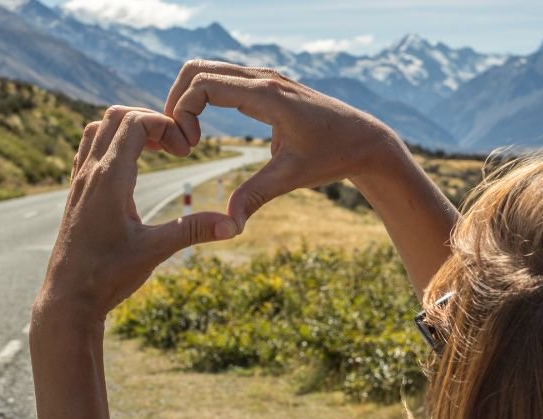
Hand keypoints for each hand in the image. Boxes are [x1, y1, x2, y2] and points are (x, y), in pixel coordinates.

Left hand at [37, 106, 237, 323]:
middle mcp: (90, 173)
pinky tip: (132, 169)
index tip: (185, 151)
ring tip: (155, 152)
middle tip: (174, 147)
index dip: (165, 125)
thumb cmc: (107, 275)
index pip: (134, 122)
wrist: (68, 298)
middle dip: (149, 120)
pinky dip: (112, 144)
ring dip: (128, 129)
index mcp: (110, 179)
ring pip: (98, 129)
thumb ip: (193, 231)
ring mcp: (79, 181)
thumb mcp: (155, 251)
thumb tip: (234, 225)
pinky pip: (89, 149)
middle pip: (115, 116)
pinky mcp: (76, 193)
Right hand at [165, 61, 406, 231]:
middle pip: (197, 69)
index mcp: (267, 95)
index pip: (204, 85)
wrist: (364, 140)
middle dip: (177, 101)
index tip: (190, 147)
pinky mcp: (267, 84)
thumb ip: (256, 196)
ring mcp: (265, 77)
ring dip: (188, 99)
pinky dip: (202, 97)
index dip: (184, 113)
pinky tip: (203, 128)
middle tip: (179, 140)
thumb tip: (229, 225)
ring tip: (188, 136)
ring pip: (208, 70)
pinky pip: (223, 79)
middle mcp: (263, 78)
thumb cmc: (332, 156)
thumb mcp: (292, 177)